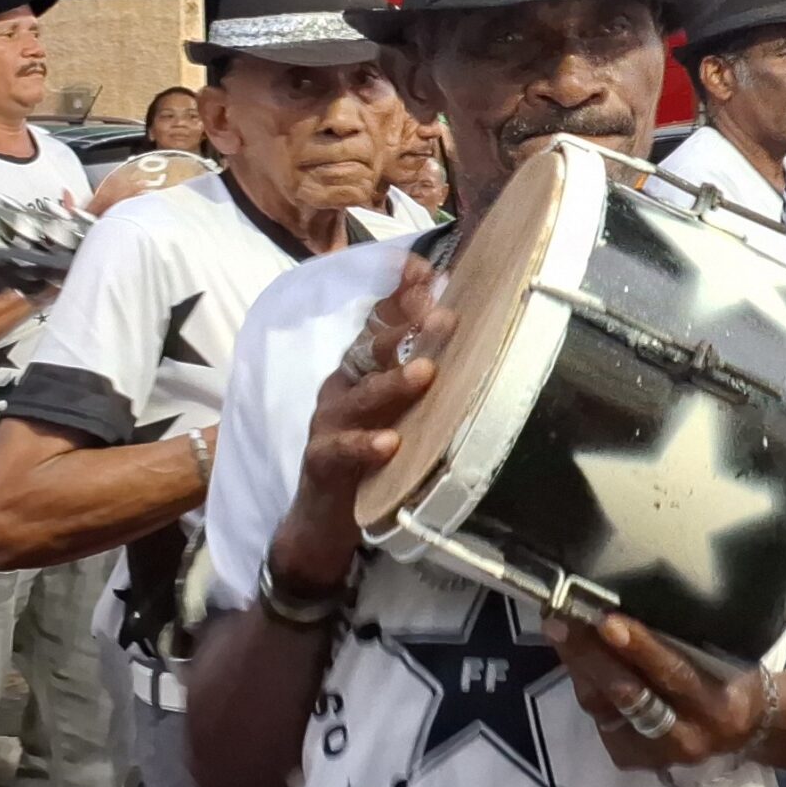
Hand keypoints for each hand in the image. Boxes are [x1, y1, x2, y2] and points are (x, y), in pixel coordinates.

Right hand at [267, 256, 451, 592]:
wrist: (323, 516)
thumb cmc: (372, 450)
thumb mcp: (399, 405)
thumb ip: (420, 366)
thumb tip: (463, 323)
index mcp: (361, 365)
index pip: (381, 318)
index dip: (402, 293)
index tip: (429, 270)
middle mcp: (343, 384)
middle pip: (372, 348)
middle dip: (407, 329)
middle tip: (445, 316)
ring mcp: (329, 421)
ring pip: (361, 396)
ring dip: (394, 383)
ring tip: (425, 373)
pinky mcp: (322, 460)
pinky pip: (343, 449)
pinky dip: (366, 445)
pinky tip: (392, 443)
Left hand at [545, 612, 771, 770]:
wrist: (744, 728)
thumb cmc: (729, 676)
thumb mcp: (719, 658)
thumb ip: (679, 645)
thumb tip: (626, 612)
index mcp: (716, 705)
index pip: (673, 674)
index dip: (639, 648)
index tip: (609, 621)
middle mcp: (686, 736)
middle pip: (630, 696)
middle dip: (592, 658)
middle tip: (564, 623)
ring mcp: (657, 755)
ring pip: (606, 710)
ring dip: (579, 669)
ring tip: (560, 634)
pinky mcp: (634, 762)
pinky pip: (600, 721)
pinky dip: (586, 688)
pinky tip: (576, 662)